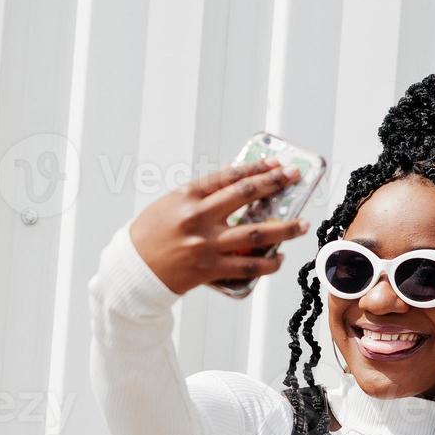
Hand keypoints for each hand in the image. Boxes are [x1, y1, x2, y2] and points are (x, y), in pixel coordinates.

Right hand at [128, 157, 310, 294]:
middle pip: (245, 196)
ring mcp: (205, 245)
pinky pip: (247, 267)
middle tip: (295, 177)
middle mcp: (197, 218)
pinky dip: (267, 264)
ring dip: (284, 228)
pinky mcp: (209, 269)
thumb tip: (233, 179)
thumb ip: (200, 194)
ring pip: (255, 234)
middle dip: (274, 184)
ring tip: (302, 224)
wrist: (131, 271)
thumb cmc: (149, 235)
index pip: (229, 176)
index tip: (276, 163)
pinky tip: (279, 258)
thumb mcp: (170, 205)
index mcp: (187, 197)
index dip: (256, 168)